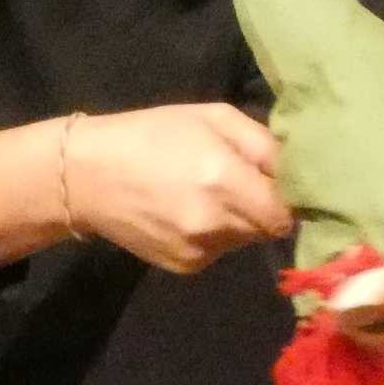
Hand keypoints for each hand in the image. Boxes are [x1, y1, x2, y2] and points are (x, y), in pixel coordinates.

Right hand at [66, 103, 287, 272]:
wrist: (82, 176)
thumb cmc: (150, 135)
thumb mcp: (212, 118)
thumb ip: (263, 144)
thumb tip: (301, 168)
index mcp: (225, 181)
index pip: (288, 211)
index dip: (293, 199)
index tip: (286, 184)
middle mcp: (216, 223)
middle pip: (271, 227)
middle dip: (266, 206)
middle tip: (244, 182)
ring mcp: (200, 250)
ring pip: (246, 239)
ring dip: (241, 220)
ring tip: (209, 192)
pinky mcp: (186, 266)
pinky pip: (221, 250)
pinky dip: (216, 234)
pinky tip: (188, 211)